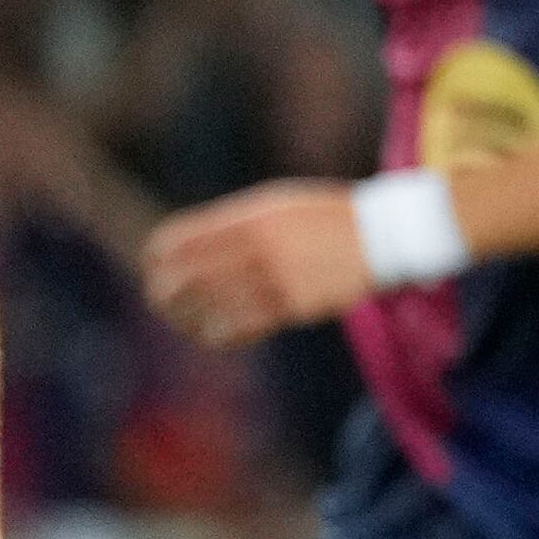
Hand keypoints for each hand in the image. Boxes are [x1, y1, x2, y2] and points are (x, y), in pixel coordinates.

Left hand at [144, 180, 376, 348]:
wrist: (384, 235)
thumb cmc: (328, 218)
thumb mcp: (279, 204)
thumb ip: (239, 221)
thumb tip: (196, 242)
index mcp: (249, 215)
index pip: (179, 239)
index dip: (157, 256)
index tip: (154, 266)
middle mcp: (257, 244)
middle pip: (186, 276)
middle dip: (164, 293)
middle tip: (161, 302)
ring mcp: (275, 275)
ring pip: (210, 305)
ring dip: (187, 318)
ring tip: (183, 322)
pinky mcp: (294, 304)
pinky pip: (243, 325)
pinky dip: (220, 333)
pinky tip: (215, 334)